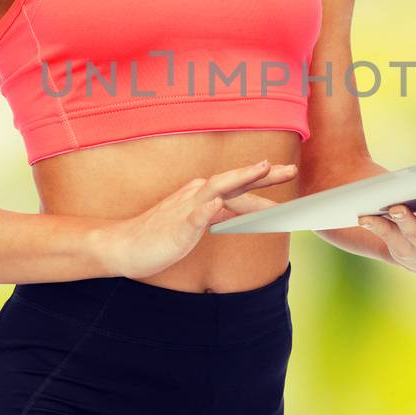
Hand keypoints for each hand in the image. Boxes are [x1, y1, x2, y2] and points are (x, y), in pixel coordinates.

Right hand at [94, 158, 299, 280]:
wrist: (124, 246)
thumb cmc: (161, 235)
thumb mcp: (197, 222)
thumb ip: (219, 213)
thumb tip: (244, 210)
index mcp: (204, 195)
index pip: (239, 185)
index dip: (264, 179)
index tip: (289, 171)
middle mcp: (197, 196)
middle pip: (234, 181)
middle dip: (263, 174)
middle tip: (291, 168)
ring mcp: (185, 209)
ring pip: (217, 189)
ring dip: (240, 177)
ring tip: (261, 168)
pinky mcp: (174, 227)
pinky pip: (191, 217)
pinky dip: (205, 209)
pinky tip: (217, 202)